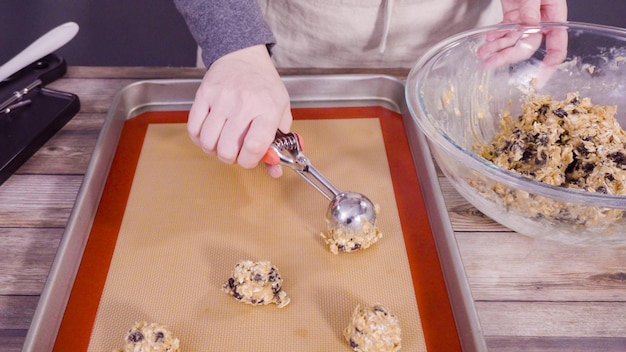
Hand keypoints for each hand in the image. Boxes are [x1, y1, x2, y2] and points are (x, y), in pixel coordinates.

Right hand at [187, 44, 291, 176]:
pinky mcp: (204, 95)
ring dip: (214, 150)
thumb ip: (280, 142)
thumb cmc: (264, 86)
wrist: (243, 56)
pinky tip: (209, 134)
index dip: (249, 161)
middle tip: (235, 153)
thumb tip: (274, 170)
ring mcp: (222, 99)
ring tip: (222, 143)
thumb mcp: (281, 110)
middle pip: (227, 149)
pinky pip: (194, 128)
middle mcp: (244, 104)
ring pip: (208, 142)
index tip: (249, 160)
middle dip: (230, 159)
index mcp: (268, 109)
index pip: (254, 147)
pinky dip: (199, 139)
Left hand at [478, 0, 567, 68]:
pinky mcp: (512, 14)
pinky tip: (487, 42)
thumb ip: (531, 6)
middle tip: (490, 64)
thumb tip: (530, 24)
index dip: (550, 64)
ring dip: (496, 49)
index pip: (557, 46)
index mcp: (554, 15)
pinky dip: (495, 38)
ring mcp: (525, 18)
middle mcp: (541, 20)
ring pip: (512, 41)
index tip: (539, 79)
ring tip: (482, 54)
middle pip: (527, 46)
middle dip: (507, 56)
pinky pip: (504, 32)